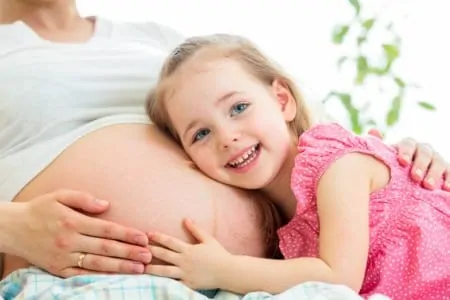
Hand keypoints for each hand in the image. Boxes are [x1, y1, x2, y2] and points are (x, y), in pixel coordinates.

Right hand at [7, 189, 151, 276]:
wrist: (13, 229)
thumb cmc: (40, 210)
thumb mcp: (60, 196)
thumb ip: (84, 199)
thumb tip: (106, 205)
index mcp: (72, 222)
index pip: (106, 229)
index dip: (127, 234)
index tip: (143, 237)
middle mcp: (69, 241)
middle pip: (105, 248)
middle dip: (129, 252)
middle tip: (149, 256)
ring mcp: (63, 257)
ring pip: (97, 263)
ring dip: (120, 267)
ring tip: (139, 268)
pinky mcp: (58, 269)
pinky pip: (82, 275)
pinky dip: (100, 276)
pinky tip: (115, 277)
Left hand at [145, 219, 230, 289]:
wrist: (228, 272)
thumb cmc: (219, 254)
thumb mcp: (208, 239)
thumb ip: (196, 229)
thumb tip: (186, 219)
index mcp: (189, 249)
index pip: (170, 242)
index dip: (158, 237)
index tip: (148, 234)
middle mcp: (185, 261)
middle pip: (164, 255)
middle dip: (150, 250)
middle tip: (138, 248)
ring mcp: (185, 274)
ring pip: (164, 271)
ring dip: (151, 268)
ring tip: (140, 267)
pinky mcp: (188, 284)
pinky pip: (173, 284)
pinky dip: (163, 283)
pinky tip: (153, 282)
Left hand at [368, 129, 449, 189]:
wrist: (403, 182)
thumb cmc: (392, 169)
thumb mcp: (385, 159)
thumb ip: (379, 147)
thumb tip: (373, 130)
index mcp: (408, 145)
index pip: (408, 143)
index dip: (405, 151)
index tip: (402, 162)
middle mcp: (424, 150)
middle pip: (424, 152)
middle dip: (420, 164)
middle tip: (415, 177)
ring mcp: (436, 160)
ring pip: (438, 162)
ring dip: (434, 173)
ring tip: (427, 186)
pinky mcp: (446, 171)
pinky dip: (449, 179)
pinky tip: (446, 188)